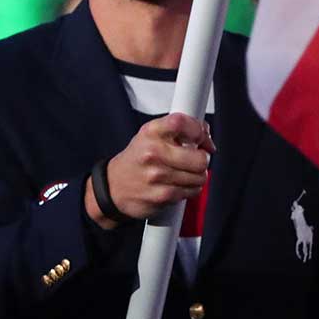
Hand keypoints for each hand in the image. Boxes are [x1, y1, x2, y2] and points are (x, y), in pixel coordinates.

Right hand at [92, 114, 213, 224]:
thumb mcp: (150, 135)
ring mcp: (158, 175)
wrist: (113, 187)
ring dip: (197, 176)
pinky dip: (190, 189)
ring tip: (184, 173)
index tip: (202, 138)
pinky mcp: (162, 195)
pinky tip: (178, 184)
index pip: (182, 122)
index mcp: (151, 132)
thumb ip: (177, 130)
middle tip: (194, 159)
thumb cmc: (137, 159)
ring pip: (200, 177)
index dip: (199, 130)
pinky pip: (192, 191)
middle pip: (200, 157)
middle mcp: (153, 152)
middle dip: (202, 159)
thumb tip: (206, 136)